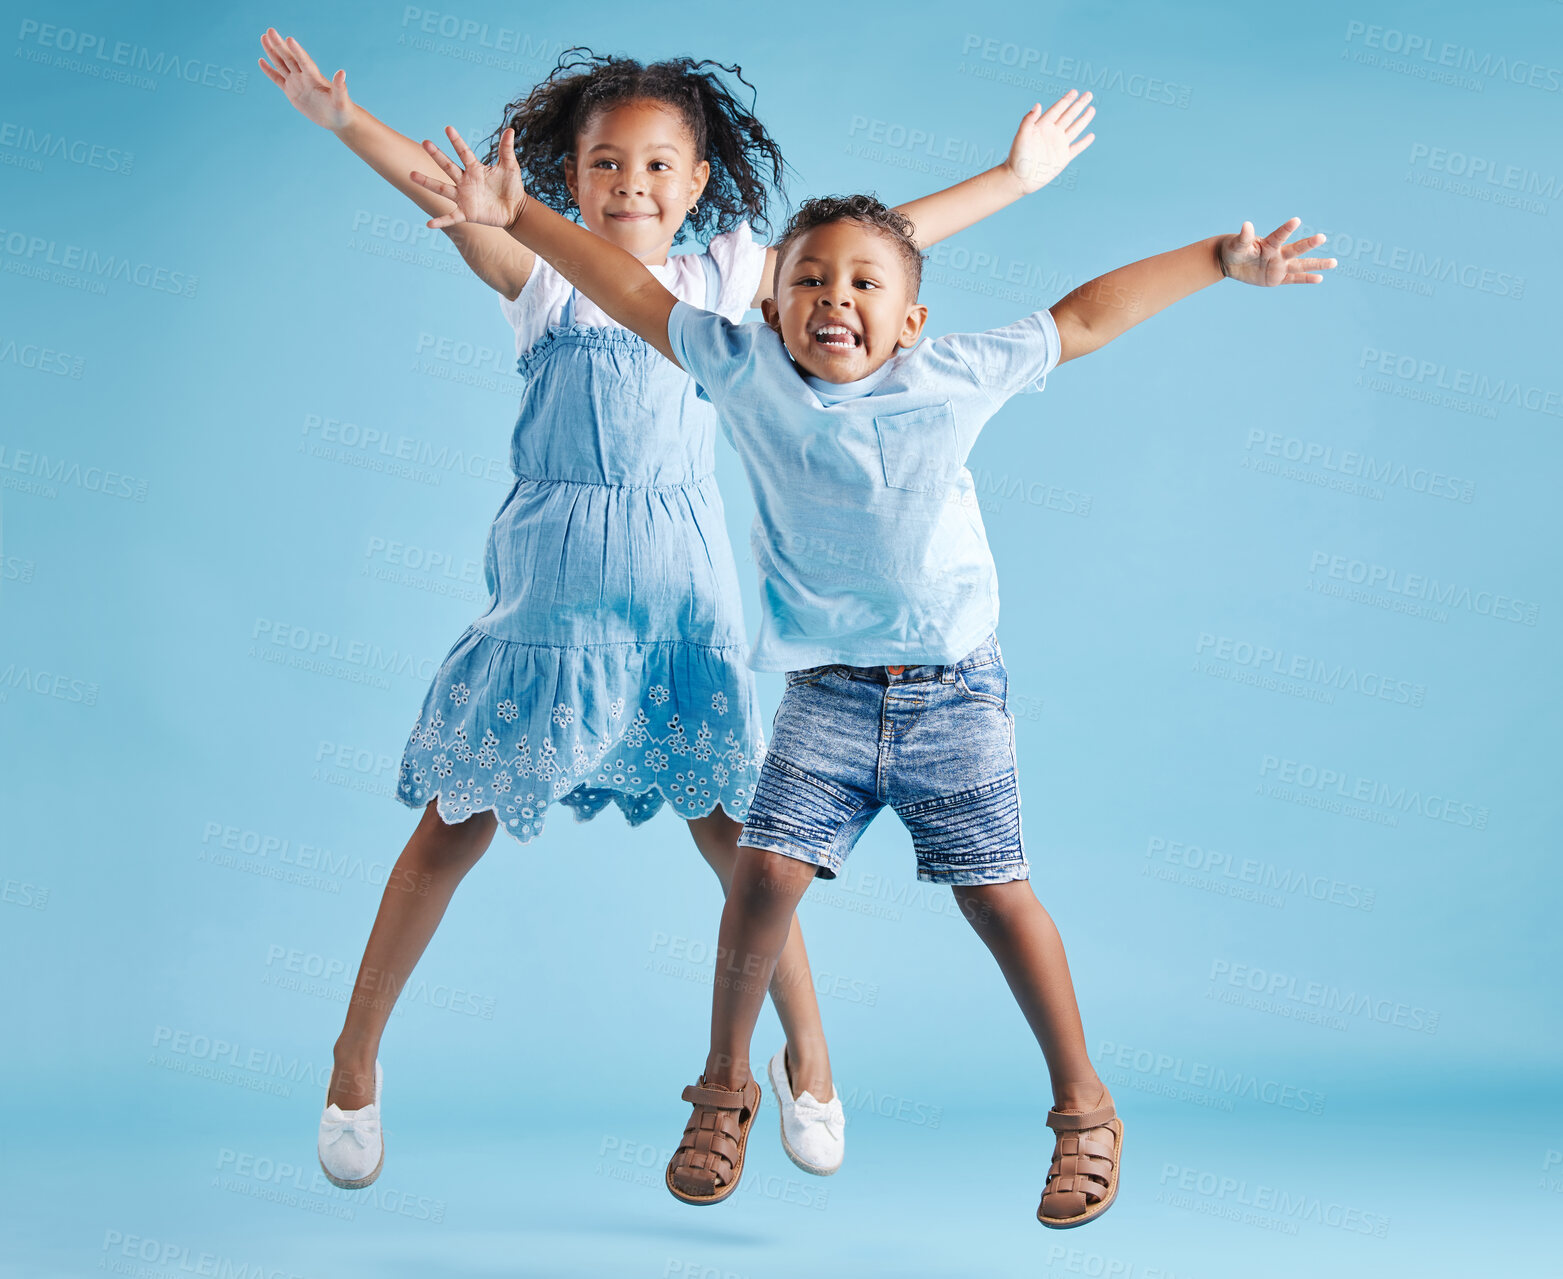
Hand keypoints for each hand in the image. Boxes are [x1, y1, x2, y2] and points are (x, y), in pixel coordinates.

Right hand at [258, 29, 353, 132]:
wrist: (337, 118)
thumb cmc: (342, 110)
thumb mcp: (341, 100)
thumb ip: (340, 87)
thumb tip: (342, 72)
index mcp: (315, 77)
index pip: (304, 61)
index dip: (297, 51)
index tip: (289, 39)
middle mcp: (304, 76)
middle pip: (290, 58)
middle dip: (279, 45)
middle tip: (270, 30)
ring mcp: (297, 82)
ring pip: (282, 64)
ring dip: (272, 52)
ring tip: (263, 37)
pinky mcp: (291, 92)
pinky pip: (278, 79)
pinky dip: (269, 71)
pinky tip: (261, 61)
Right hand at [413, 126, 528, 230]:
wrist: (515, 209)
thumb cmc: (511, 186)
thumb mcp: (510, 167)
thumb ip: (506, 149)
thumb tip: (510, 129)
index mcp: (475, 169)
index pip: (464, 152)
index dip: (457, 141)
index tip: (448, 128)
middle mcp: (465, 181)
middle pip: (448, 166)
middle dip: (437, 155)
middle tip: (424, 142)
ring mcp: (463, 197)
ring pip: (442, 189)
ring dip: (427, 182)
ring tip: (412, 175)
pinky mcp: (466, 213)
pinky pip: (451, 217)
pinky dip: (441, 221)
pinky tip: (429, 224)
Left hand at [1004, 90, 1096, 193]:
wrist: (1019, 178)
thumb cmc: (1017, 157)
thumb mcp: (1021, 136)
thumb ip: (1028, 120)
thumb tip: (1038, 105)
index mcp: (1042, 126)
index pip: (1057, 110)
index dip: (1066, 100)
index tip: (1075, 91)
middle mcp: (1052, 133)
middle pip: (1069, 116)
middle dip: (1079, 105)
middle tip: (1089, 94)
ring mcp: (1058, 145)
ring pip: (1074, 129)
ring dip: (1083, 119)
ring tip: (1092, 109)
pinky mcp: (1063, 158)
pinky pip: (1076, 148)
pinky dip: (1084, 142)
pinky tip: (1091, 136)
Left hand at [1219, 217, 1336, 284]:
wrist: (1232, 262)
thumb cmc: (1234, 250)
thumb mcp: (1237, 245)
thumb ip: (1244, 237)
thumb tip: (1247, 225)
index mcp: (1268, 244)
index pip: (1279, 236)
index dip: (1286, 229)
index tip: (1296, 220)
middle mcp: (1277, 254)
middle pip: (1295, 249)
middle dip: (1308, 244)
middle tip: (1322, 237)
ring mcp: (1279, 266)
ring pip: (1301, 265)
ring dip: (1317, 264)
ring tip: (1334, 262)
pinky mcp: (1277, 278)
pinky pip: (1293, 279)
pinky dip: (1305, 279)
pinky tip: (1320, 278)